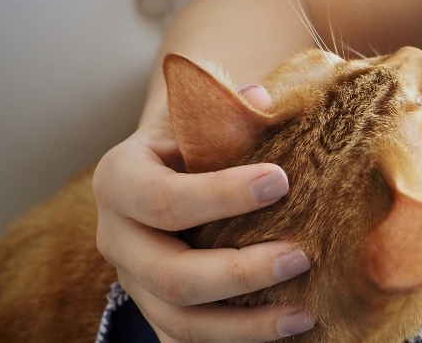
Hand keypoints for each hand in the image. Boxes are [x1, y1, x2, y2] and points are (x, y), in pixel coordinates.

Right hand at [93, 85, 314, 341]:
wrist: (166, 167)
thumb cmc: (192, 138)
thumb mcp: (199, 115)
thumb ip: (226, 110)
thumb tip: (264, 103)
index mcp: (119, 181)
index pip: (163, 198)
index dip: (221, 194)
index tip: (282, 180)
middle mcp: (117, 238)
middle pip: (170, 275)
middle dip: (240, 272)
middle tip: (302, 257)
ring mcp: (134, 283)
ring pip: (180, 322)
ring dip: (246, 325)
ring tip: (304, 313)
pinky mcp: (156, 313)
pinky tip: (282, 334)